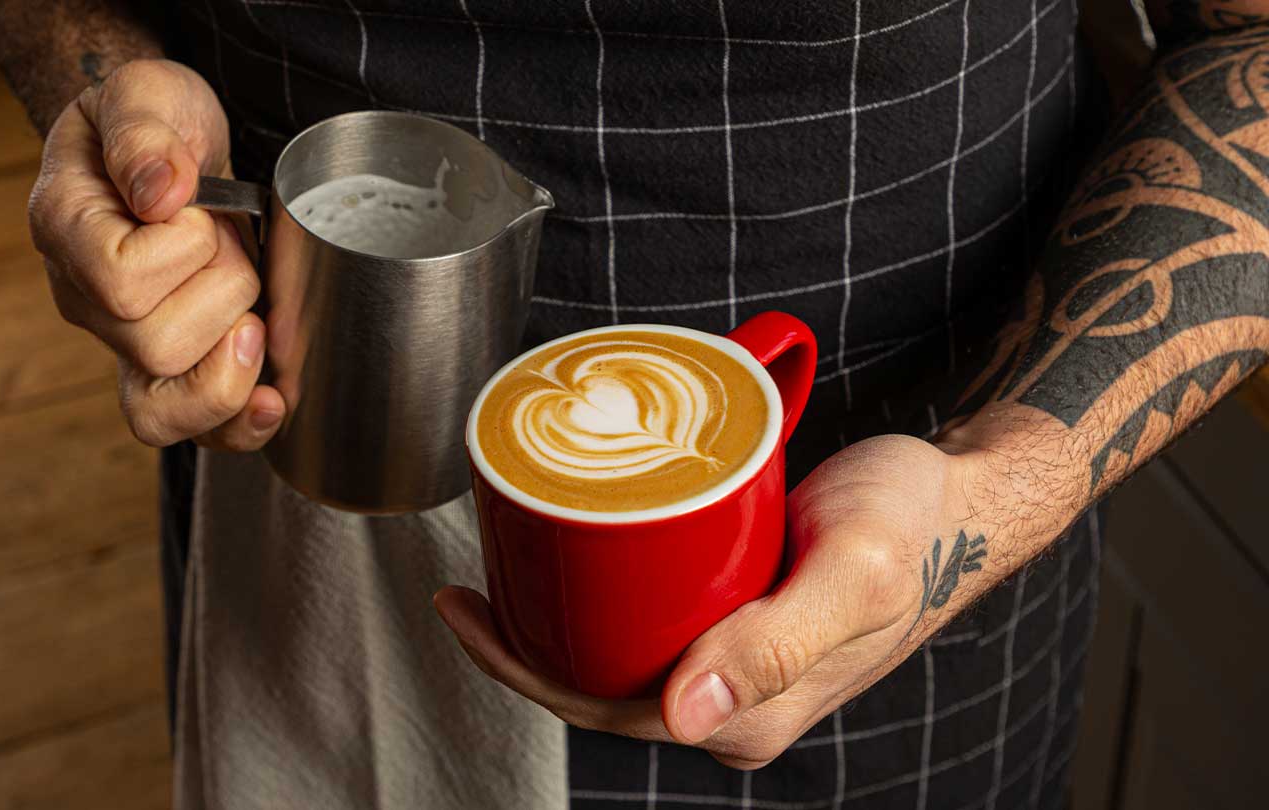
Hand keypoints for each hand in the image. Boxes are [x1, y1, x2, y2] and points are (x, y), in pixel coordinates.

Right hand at [28, 59, 284, 449]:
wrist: (169, 146)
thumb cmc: (155, 119)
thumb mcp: (145, 93)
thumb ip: (145, 133)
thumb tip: (164, 194)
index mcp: (65, 228)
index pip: (121, 281)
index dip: (183, 251)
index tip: (200, 208)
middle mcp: (83, 300)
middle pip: (156, 346)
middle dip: (224, 290)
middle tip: (229, 242)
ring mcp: (122, 343)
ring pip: (167, 407)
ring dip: (234, 350)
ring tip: (247, 298)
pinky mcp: (167, 370)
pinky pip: (192, 430)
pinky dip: (238, 422)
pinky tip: (272, 400)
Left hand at [435, 434, 992, 768]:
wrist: (962, 496)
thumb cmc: (915, 522)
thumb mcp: (855, 571)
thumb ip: (780, 644)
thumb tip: (686, 718)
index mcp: (750, 713)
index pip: (602, 708)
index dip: (522, 668)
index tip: (466, 608)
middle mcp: (735, 701)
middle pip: (599, 684)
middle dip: (522, 648)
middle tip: (465, 583)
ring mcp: (735, 664)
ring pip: (621, 655)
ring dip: (555, 623)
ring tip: (501, 566)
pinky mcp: (739, 623)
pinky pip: (652, 624)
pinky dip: (600, 601)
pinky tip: (569, 562)